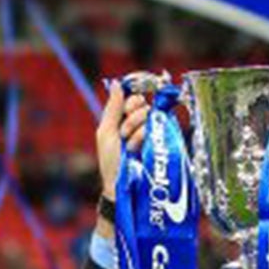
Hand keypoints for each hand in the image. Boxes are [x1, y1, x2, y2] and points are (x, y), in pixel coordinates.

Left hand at [95, 80, 152, 210]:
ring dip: (134, 131)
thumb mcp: (106, 132)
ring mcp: (152, 132)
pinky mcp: (162, 141)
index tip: (124, 113)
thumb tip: (116, 83)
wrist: (123, 184)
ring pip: (148, 115)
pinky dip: (142, 137)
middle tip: (124, 135)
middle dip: (130, 118)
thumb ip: (113, 107)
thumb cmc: (111, 161)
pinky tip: (136, 149)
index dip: (130, 102)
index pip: (134, 97)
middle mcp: (140, 123)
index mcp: (125, 118)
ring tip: (129, 147)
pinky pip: (155, 127)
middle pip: (142, 103)